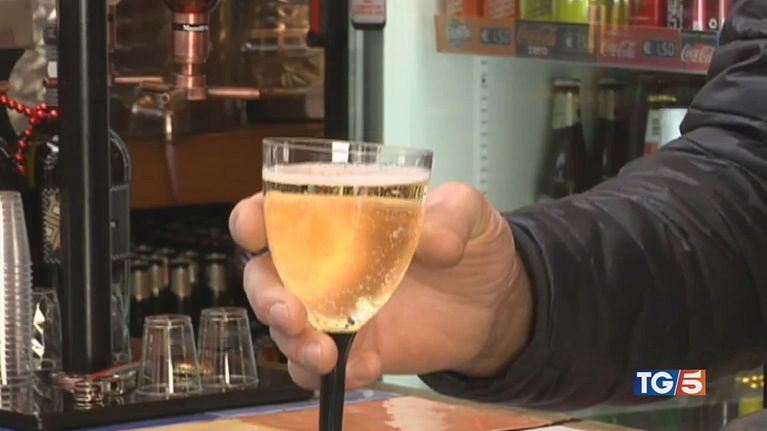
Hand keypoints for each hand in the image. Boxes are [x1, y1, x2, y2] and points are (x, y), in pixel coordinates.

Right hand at [229, 182, 533, 388]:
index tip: (254, 230)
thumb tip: (435, 240)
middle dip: (266, 295)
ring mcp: (337, 310)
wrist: (496, 303)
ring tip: (323, 354)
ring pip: (286, 330)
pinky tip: (364, 368)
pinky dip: (335, 374)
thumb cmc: (469, 244)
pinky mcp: (358, 349)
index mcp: (340, 219)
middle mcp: (326, 265)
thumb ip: (450, 216)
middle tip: (289, 312)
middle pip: (266, 277)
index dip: (255, 219)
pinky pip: (325, 368)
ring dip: (292, 344)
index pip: (279, 212)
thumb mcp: (466, 212)